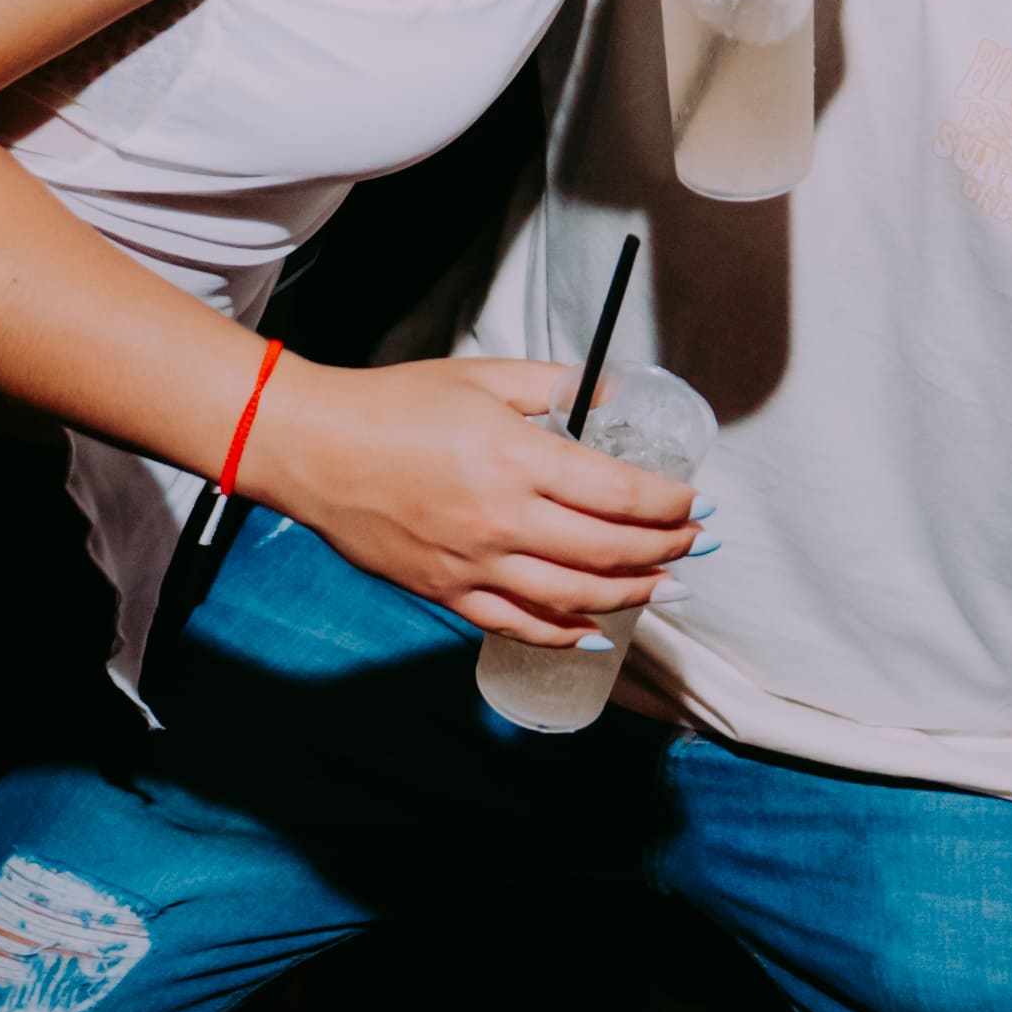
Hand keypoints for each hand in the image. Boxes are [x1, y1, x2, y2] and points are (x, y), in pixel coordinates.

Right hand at [249, 352, 698, 645]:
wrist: (316, 449)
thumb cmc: (397, 404)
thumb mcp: (486, 377)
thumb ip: (557, 385)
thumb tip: (615, 391)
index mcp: (518, 459)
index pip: (620, 495)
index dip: (669, 504)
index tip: (695, 503)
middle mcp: (503, 519)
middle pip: (609, 552)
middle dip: (665, 550)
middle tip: (693, 544)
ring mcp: (474, 564)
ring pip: (573, 597)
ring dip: (631, 595)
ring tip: (665, 587)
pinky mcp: (446, 592)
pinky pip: (518, 624)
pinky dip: (564, 634)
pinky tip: (595, 632)